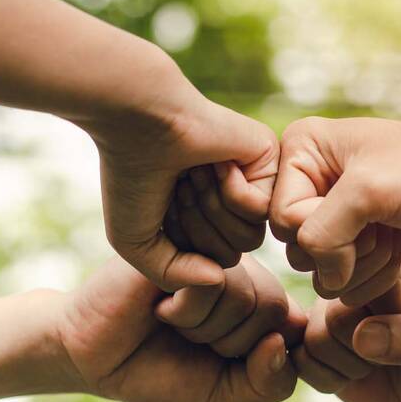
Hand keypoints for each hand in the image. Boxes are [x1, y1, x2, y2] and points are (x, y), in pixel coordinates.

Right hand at [56, 254, 301, 401]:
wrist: (92, 356)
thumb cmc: (158, 371)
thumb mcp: (223, 391)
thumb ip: (268, 382)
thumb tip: (283, 343)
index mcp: (259, 301)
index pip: (297, 328)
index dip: (259, 359)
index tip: (219, 361)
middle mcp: (244, 271)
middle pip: (274, 309)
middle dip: (228, 343)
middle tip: (188, 337)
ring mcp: (214, 252)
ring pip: (247, 295)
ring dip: (202, 327)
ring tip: (170, 317)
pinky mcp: (185, 242)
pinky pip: (216, 280)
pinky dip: (186, 309)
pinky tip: (160, 302)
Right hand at [86, 56, 277, 291]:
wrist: (139, 122)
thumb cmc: (130, 178)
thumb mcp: (139, 244)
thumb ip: (174, 275)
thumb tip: (218, 280)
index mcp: (206, 219)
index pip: (211, 265)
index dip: (183, 245)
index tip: (163, 207)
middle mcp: (232, 203)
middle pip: (233, 255)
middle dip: (197, 228)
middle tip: (178, 187)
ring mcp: (253, 182)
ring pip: (251, 237)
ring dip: (212, 209)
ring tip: (195, 174)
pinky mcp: (270, 161)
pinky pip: (261, 209)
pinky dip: (230, 191)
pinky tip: (215, 162)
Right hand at [270, 116, 400, 302]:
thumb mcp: (369, 191)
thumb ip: (323, 233)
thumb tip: (322, 278)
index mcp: (301, 150)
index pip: (282, 218)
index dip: (322, 230)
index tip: (367, 210)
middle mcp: (308, 181)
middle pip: (295, 248)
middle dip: (346, 249)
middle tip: (381, 223)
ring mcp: (331, 214)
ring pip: (318, 272)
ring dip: (363, 265)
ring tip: (391, 233)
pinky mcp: (353, 243)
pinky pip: (342, 283)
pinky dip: (373, 275)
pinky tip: (396, 249)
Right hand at [292, 261, 400, 401]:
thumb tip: (362, 336)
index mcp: (399, 266)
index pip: (369, 277)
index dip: (387, 316)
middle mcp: (359, 281)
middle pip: (334, 308)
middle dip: (366, 347)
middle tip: (393, 355)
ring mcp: (333, 309)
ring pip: (314, 334)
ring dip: (348, 364)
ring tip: (376, 365)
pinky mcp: (316, 340)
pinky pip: (301, 358)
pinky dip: (329, 378)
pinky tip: (354, 377)